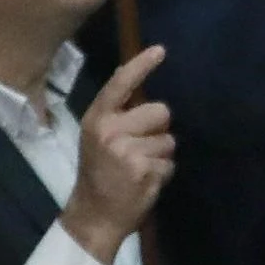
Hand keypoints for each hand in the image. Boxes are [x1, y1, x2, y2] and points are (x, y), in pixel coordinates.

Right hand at [57, 47, 175, 260]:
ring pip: (169, 140)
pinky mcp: (145, 169)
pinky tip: (144, 182)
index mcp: (97, 118)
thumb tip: (155, 105)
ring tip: (139, 168)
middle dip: (159, 129)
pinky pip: (170, 163)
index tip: (160, 51)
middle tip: (140, 147)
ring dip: (161, 155)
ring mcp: (128, 150)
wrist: (94, 213)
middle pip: (161, 111)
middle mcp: (110, 130)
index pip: (120, 84)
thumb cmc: (100, 173)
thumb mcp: (99, 139)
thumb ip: (120, 118)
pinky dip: (163, 173)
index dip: (141, 65)